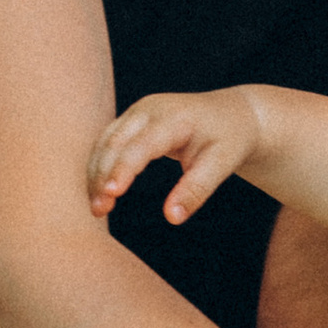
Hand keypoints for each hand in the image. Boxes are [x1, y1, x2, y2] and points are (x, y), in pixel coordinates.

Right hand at [89, 88, 261, 226]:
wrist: (232, 113)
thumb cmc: (228, 138)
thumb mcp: (222, 164)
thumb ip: (196, 190)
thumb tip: (172, 218)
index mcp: (174, 118)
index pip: (141, 145)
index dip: (123, 169)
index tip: (111, 194)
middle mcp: (149, 109)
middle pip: (114, 142)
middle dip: (102, 176)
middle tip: (98, 211)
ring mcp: (137, 112)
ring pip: (104, 142)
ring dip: (95, 174)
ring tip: (97, 207)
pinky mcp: (131, 120)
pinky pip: (106, 142)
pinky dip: (99, 166)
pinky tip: (99, 191)